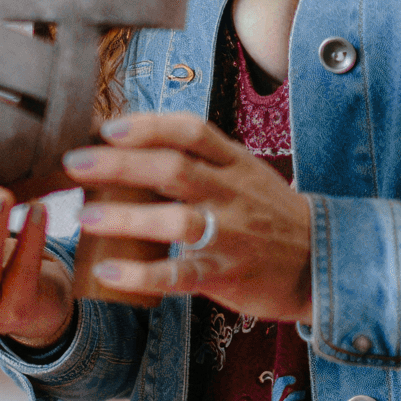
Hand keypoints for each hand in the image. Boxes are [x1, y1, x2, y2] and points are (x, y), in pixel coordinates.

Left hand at [63, 114, 315, 325]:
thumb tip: (138, 143)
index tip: (108, 127)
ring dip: (125, 217)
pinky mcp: (225, 274)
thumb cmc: (272, 217)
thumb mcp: (246, 175)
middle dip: (120, 163)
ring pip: (174, 221)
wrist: (325, 262)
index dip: (148, 125)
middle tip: (75, 163)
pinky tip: (108, 270)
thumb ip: (202, 160)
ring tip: (86, 216)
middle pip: (173, 169)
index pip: (191, 132)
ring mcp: (230, 235)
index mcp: (235, 164)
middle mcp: (231, 194)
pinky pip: (179, 274)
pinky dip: (141, 274)